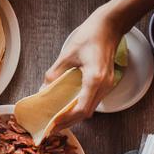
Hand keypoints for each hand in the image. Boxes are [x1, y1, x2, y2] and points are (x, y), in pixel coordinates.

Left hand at [43, 7, 124, 131]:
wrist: (110, 26)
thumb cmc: (91, 35)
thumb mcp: (68, 53)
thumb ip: (55, 72)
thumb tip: (43, 88)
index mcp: (95, 79)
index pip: (81, 108)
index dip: (66, 119)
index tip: (52, 124)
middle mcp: (104, 85)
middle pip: (86, 113)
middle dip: (68, 122)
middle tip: (51, 127)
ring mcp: (108, 85)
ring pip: (91, 109)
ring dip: (75, 116)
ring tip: (58, 119)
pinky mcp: (107, 83)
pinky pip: (93, 101)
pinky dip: (80, 107)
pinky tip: (69, 107)